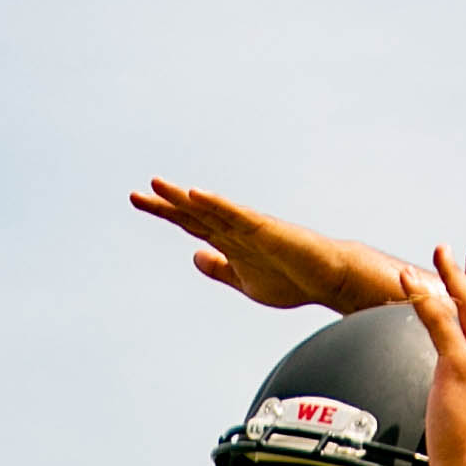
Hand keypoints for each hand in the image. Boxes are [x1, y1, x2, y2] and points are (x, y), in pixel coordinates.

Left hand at [129, 180, 394, 314]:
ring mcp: (249, 227)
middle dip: (164, 204)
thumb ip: (220, 268)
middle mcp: (235, 230)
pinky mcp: (265, 229)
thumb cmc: (293, 279)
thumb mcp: (244, 280)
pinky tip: (196, 195)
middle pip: (193, 214)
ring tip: (158, 185)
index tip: (139, 200)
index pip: (190, 222)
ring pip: (210, 211)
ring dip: (183, 199)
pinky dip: (216, 204)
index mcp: (229, 241)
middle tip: (136, 194)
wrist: (329, 278)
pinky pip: (236, 215)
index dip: (164, 211)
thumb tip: (194, 255)